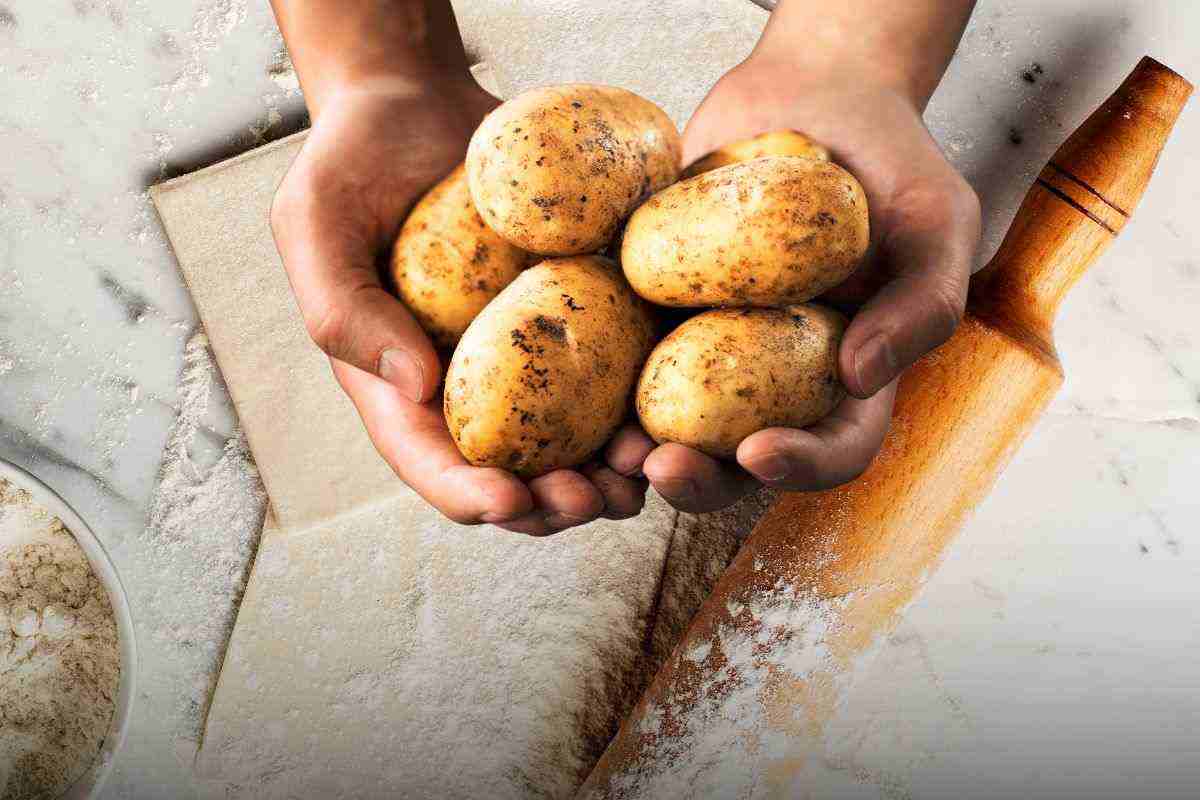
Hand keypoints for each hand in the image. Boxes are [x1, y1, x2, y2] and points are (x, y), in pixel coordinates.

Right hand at [270, 76, 648, 533]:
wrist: (418, 100)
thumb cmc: (354, 160)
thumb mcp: (314, 223)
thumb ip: (344, 307)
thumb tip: (416, 387)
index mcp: (401, 383)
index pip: (432, 462)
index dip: (470, 494)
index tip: (511, 500)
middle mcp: (471, 383)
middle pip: (516, 472)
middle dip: (557, 503)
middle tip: (598, 498)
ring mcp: (531, 354)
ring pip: (578, 440)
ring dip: (615, 470)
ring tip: (648, 467)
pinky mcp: (580, 314)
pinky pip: (618, 369)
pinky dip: (648, 399)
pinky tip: (677, 404)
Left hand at [633, 53, 980, 511]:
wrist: (811, 94)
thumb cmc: (891, 160)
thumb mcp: (937, 222)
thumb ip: (922, 301)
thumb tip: (860, 378)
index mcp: (845, 376)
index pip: (833, 448)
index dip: (801, 466)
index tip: (761, 453)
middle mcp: (772, 377)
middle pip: (736, 460)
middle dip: (700, 479)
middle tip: (662, 466)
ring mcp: (705, 346)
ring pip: (668, 421)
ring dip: (636, 450)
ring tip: (610, 450)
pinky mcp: (651, 306)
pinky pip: (619, 350)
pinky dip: (593, 375)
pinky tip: (567, 373)